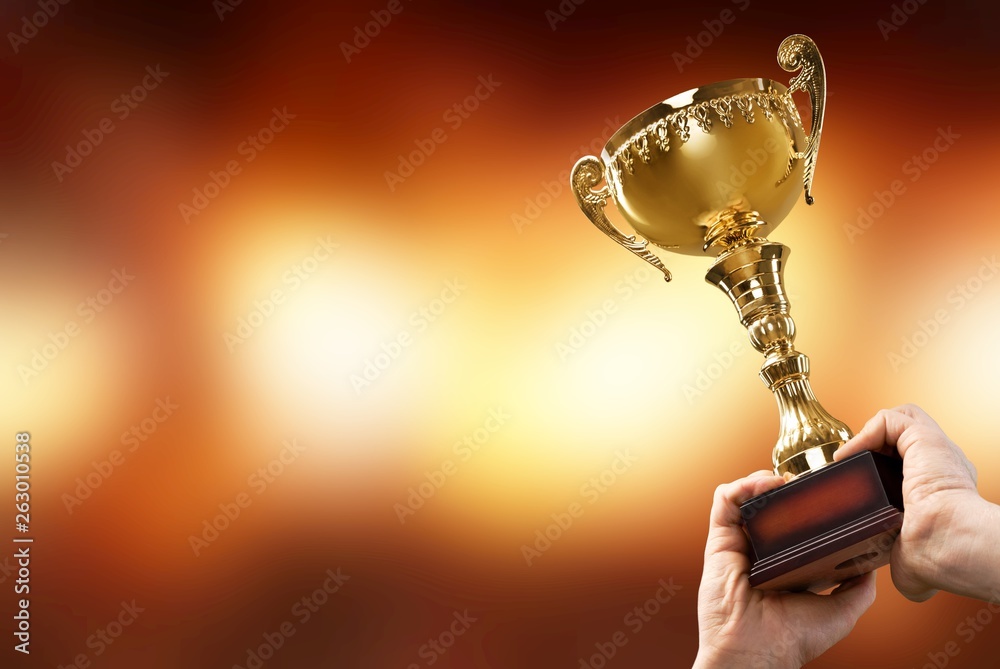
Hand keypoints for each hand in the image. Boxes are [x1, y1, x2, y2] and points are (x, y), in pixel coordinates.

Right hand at [695, 472, 875, 668]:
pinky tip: (767, 484)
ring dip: (764, 480)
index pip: (792, 524)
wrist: (757, 652)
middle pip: (769, 505)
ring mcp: (738, 542)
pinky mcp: (719, 539)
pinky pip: (724, 500)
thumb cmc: (792, 640)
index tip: (826, 492)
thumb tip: (874, 563)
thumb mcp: (841, 611)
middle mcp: (760, 550)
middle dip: (786, 486)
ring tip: (786, 479)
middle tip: (806, 480)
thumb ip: (858, 587)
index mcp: (784, 564)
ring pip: (745, 496)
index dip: (806, 504)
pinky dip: (743, 485)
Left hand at [835, 404, 996, 601]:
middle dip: (873, 444)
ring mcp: (935, 449)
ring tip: (849, 456)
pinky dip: (865, 431)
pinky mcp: (924, 438)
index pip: (912, 466)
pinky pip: (890, 419)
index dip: (882, 469)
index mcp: (942, 491)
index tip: (857, 484)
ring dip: (870, 433)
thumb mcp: (914, 561)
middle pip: (905, 438)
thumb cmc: (938, 558)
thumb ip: (908, 561)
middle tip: (850, 465)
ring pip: (902, 419)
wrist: (948, 545)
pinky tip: (850, 454)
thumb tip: (914, 584)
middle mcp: (942, 465)